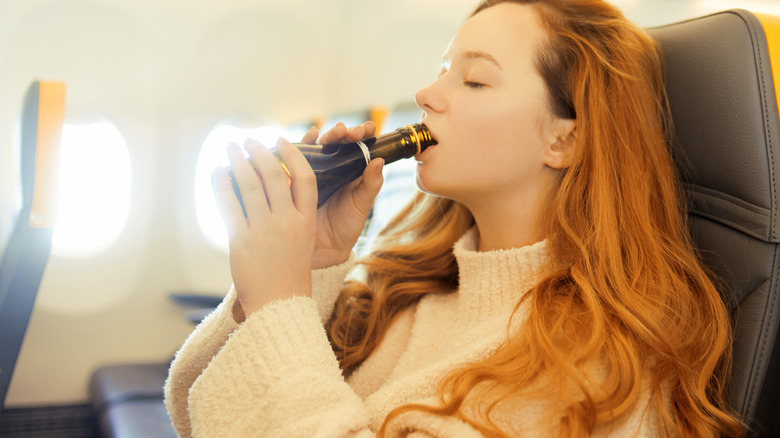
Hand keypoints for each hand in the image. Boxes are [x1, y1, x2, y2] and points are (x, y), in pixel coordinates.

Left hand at [212, 137, 317, 315]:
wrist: (279, 304)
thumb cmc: (289, 272)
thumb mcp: (302, 240)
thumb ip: (292, 213)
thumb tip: (272, 184)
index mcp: (306, 221)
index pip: (305, 178)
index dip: (294, 154)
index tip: (281, 139)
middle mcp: (287, 222)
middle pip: (274, 174)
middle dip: (258, 150)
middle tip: (247, 139)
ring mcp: (264, 230)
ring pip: (249, 183)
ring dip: (237, 160)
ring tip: (230, 147)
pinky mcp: (241, 240)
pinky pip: (229, 204)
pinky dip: (221, 183)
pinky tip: (217, 172)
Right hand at [301, 122, 384, 268]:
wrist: (323, 248)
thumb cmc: (346, 226)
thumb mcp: (361, 205)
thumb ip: (370, 184)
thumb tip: (379, 160)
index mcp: (353, 171)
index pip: (360, 146)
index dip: (363, 134)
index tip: (367, 129)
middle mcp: (336, 167)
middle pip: (339, 141)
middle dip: (345, 132)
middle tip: (350, 132)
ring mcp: (317, 170)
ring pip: (322, 145)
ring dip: (328, 134)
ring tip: (336, 132)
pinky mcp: (298, 176)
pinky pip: (300, 156)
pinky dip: (305, 141)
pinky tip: (311, 134)